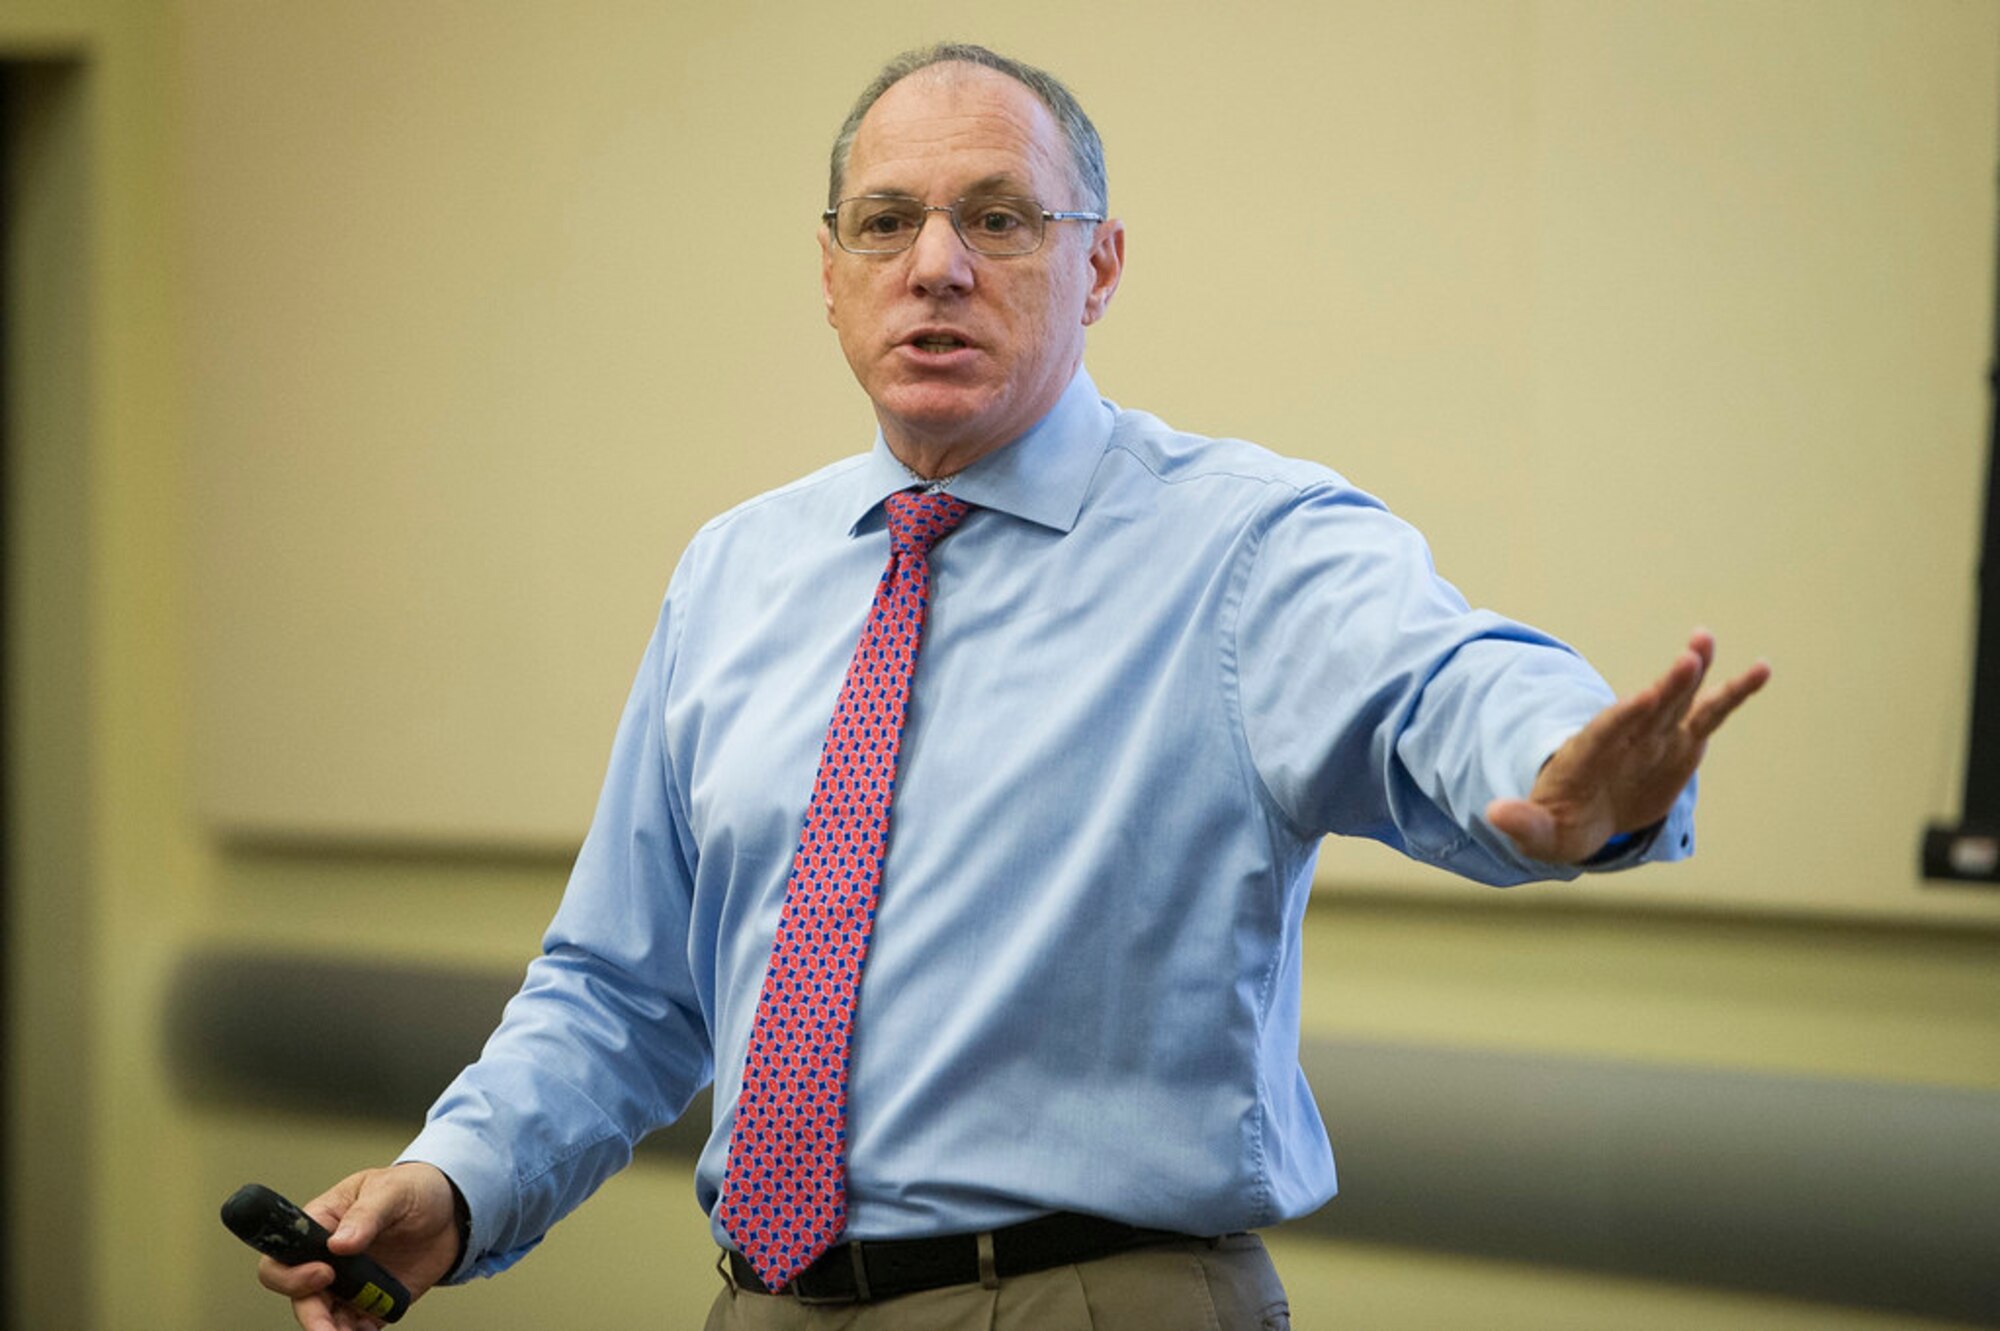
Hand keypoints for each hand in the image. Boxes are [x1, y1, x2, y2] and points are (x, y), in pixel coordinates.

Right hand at [256, 1162, 461, 1330]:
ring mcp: (349, 1284)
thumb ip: (367, 1214)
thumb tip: (339, 1243)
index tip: (323, 1274)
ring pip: (325, 1318)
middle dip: (312, 1316)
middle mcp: (328, 1260)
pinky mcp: (372, 1302)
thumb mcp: (392, 1190)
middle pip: (301, 1296)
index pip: (284, 1256)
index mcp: (321, 1226)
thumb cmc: (413, 1189)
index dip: (292, 1273)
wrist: (450, 1212)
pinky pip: (356, 1328)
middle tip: (331, 1329)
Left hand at [1485, 629, 1768, 863]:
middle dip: (1667, 686)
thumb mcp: (1539, 832)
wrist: (1583, 815)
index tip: (1642, 699)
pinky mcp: (1680, 743)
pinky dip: (1734, 694)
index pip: (1605, 732)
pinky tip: (1761, 670)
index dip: (1622, 717)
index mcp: (1587, 755)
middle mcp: (1623, 738)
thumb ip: (1522, 822)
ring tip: (1706, 641)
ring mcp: (1654, 737)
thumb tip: (1494, 814)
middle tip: (1689, 656)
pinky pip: (1710, 714)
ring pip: (1676, 701)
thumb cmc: (1560, 823)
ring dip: (1692, 675)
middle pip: (1646, 709)